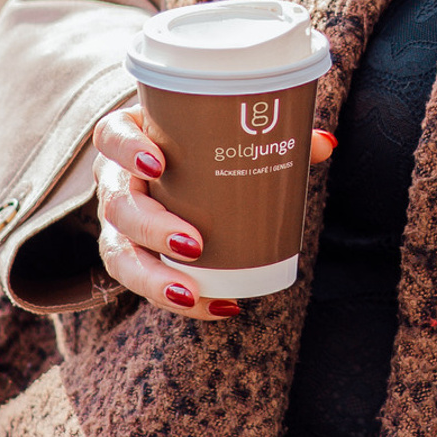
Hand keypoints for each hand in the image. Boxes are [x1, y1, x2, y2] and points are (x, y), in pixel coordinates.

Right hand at [92, 105, 336, 320]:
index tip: (158, 164)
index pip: (112, 136)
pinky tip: (217, 307)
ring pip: (118, 254)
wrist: (164, 166)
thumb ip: (272, 133)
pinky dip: (178, 297)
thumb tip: (325, 145)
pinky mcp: (131, 255)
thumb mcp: (222, 130)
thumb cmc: (196, 142)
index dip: (127, 149)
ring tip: (191, 294)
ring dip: (152, 278)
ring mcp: (118, 222)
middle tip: (193, 244)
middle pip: (117, 205)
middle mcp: (116, 180)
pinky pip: (143, 281)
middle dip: (152, 228)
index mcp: (131, 137)